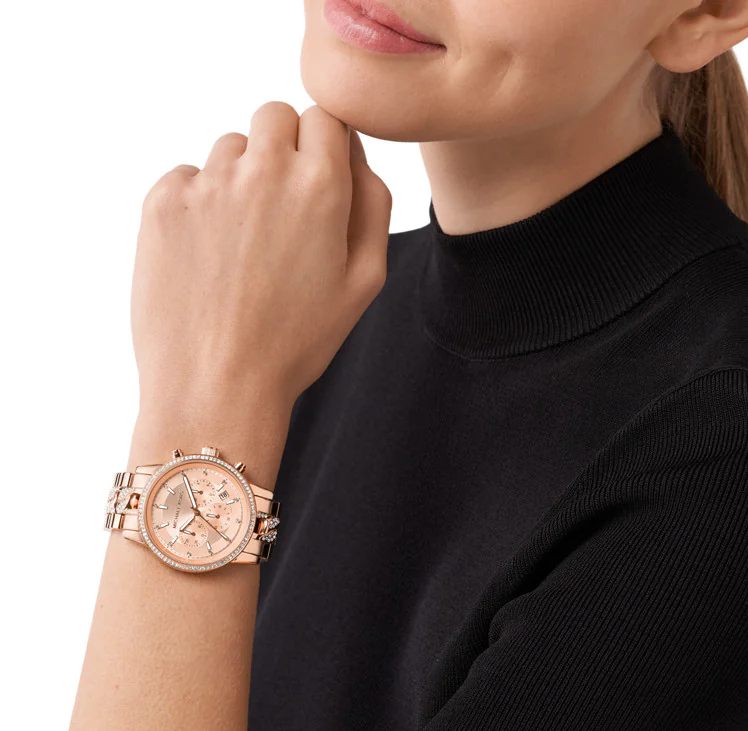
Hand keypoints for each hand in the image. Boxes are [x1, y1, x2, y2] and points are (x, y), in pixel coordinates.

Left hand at [129, 101, 391, 419]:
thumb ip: (372, 203)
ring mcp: (207, 182)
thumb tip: (354, 154)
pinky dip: (201, 205)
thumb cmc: (297, 341)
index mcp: (320, 186)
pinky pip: (188, 178)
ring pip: (231, 148)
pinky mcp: (162, 201)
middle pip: (275, 116)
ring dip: (242, 180)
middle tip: (283, 213)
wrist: (217, 384)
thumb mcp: (365, 281)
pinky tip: (210, 258)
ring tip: (244, 249)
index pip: (326, 116)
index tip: (321, 181)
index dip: (326, 147)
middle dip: (284, 149)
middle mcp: (262, 169)